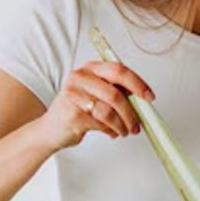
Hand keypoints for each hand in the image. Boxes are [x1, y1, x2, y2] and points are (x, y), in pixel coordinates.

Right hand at [36, 61, 153, 149]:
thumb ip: (116, 91)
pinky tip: (111, 132)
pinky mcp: (73, 114)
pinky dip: (111, 130)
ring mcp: (74, 95)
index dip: (138, 84)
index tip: (149, 96)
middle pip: (116, 93)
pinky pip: (101, 124)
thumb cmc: (76, 110)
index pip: (119, 70)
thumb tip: (142, 101)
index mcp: (90, 68)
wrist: (50, 130)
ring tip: (124, 130)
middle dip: (131, 112)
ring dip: (122, 125)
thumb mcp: (95, 93)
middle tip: (138, 122)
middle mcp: (80, 78)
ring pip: (110, 111)